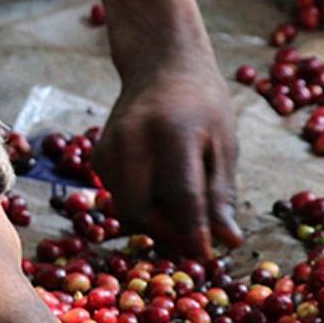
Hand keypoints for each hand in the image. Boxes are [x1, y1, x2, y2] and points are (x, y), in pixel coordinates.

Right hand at [93, 57, 242, 257]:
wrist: (160, 67)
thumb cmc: (202, 105)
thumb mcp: (224, 144)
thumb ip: (220, 195)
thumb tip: (227, 241)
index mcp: (171, 133)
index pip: (180, 197)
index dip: (194, 232)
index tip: (208, 256)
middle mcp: (132, 141)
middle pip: (141, 211)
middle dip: (167, 234)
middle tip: (193, 242)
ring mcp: (108, 148)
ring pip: (125, 209)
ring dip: (154, 223)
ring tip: (181, 218)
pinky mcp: (96, 156)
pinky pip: (117, 196)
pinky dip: (140, 205)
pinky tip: (160, 194)